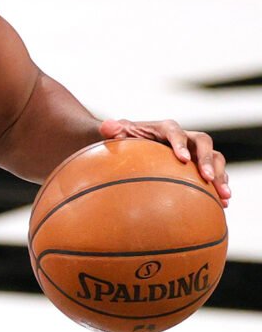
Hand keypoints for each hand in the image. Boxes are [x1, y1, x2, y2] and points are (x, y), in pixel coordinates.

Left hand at [99, 119, 231, 207]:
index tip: (182, 158)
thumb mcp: (115, 135)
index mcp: (164, 129)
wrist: (130, 148)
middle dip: (207, 159)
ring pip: (215, 158)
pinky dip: (220, 186)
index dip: (180, 143)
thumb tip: (107, 126)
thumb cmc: (122, 141)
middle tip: (207, 177)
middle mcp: (184, 138)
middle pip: (203, 142)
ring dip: (221, 175)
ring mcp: (194, 152)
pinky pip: (215, 174)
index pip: (175, 131)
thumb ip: (111, 130)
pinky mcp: (199, 166)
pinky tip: (223, 204)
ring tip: (225, 196)